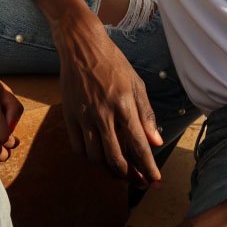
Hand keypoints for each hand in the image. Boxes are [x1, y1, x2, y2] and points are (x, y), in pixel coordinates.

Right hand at [55, 5, 162, 185]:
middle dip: (130, 176)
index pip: (138, 144)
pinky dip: (89, 159)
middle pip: (116, 158)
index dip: (148, 167)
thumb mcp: (135, 82)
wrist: (81, 45)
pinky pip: (78, 148)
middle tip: (140, 181)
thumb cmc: (112, 62)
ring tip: (120, 172)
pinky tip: (99, 158)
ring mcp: (83, 115)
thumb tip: (156, 141)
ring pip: (95, 157)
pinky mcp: (69, 115)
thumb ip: (146, 113)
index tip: (156, 181)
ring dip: (110, 171)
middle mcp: (102, 112)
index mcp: (123, 103)